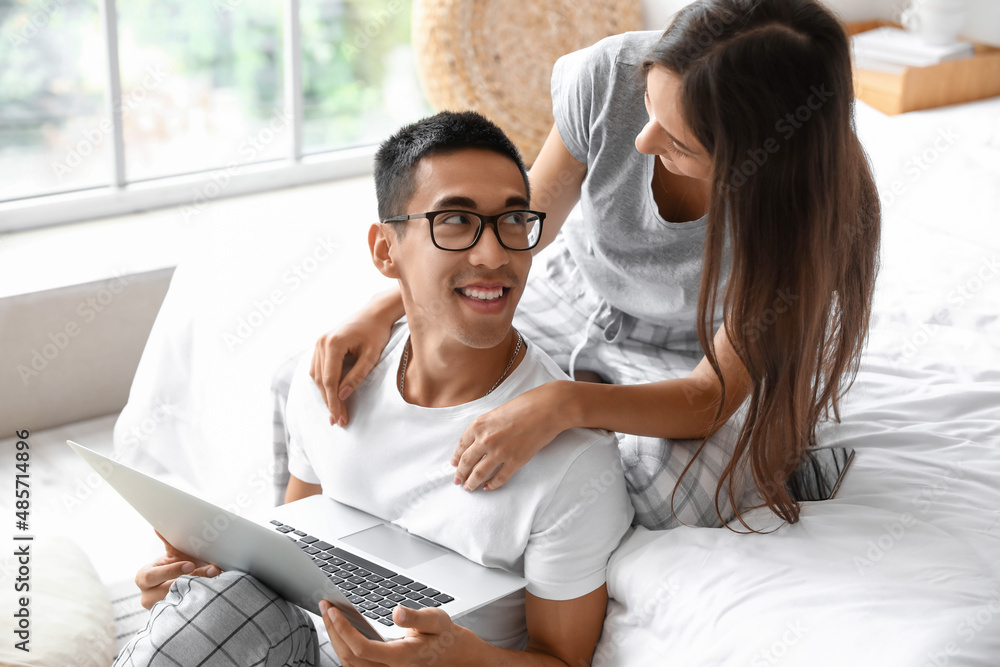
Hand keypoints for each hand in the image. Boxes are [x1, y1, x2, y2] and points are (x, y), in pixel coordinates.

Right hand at [135, 531, 220, 608]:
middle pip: (168, 590)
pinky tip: (215, 594)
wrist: (180, 583)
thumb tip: (159, 525)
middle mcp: (147, 596)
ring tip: (218, 582)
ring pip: (179, 601)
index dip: (170, 571)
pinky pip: (186, 611)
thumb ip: (168, 541)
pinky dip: (201, 601)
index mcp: (143, 578)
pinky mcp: (172, 616)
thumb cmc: (176, 565)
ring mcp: (159, 608)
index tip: (190, 565)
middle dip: (192, 580)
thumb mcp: (172, 554)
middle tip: (212, 571)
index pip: (152, 576)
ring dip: (200, 591)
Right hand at [310, 317, 392, 427]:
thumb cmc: (376, 333)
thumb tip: (341, 396)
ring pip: (317, 376)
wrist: (374, 313)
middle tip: (339, 421)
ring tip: (335, 412)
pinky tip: (331, 395)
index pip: (330, 380)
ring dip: (325, 394)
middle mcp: (321, 342)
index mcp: (333, 344)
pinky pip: (317, 368)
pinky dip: (324, 383)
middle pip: (321, 380)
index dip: (334, 402)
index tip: (340, 418)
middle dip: (329, 402)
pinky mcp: (321, 344)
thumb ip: (356, 376)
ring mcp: (318, 342)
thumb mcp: (371, 357)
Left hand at [319, 601, 475, 665]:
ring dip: (336, 639)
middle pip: (350, 658)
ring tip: (330, 616)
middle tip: (325, 607)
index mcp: (402, 658)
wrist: (458, 657)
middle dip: (333, 632)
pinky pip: (357, 663)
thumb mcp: (438, 621)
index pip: (362, 649)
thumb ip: (417, 617)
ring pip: (351, 663)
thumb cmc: (447, 638)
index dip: (343, 630)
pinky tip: (342, 629)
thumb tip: (396, 612)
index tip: (333, 611)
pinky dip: (345, 646)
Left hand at [451, 381, 570, 491]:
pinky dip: (492, 485)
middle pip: (467, 462)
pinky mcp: (515, 461)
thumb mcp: (496, 413)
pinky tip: (488, 487)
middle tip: (457, 481)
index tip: (454, 464)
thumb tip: (478, 443)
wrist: (546, 409)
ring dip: (472, 483)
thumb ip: (485, 428)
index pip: (462, 446)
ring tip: (469, 488)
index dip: (457, 458)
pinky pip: (499, 478)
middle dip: (460, 474)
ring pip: (479, 473)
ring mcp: (500, 452)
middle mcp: (485, 440)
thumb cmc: (524, 406)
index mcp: (479, 425)